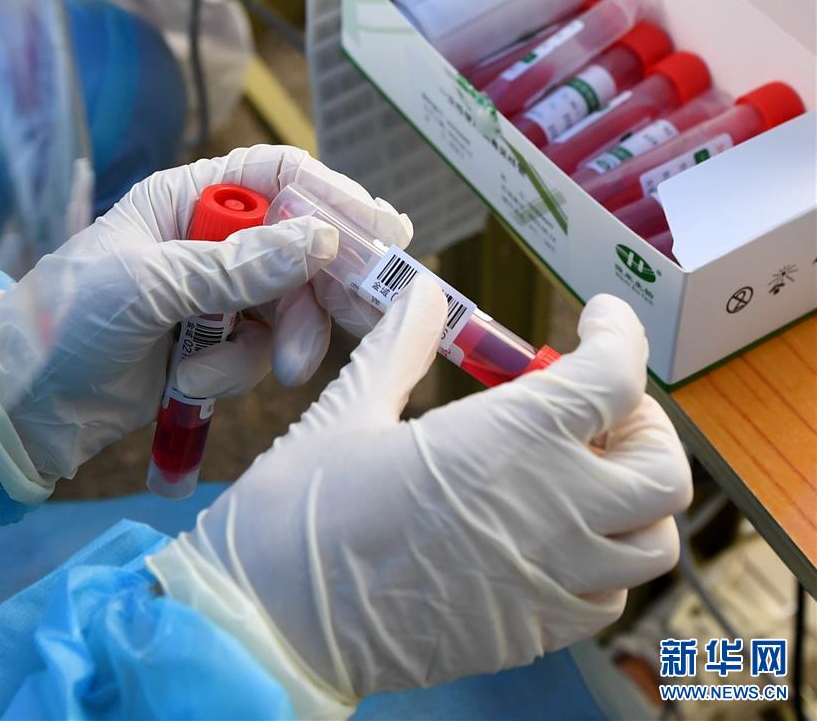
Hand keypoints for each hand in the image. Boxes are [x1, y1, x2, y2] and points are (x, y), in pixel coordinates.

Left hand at [0, 145, 410, 494]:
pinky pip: (259, 352)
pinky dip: (234, 371)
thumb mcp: (150, 283)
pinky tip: (190, 383)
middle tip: (364, 318)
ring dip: (282, 341)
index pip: (281, 179)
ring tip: (274, 371)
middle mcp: (213, 241)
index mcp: (189, 199)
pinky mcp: (219, 346)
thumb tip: (324, 240)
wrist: (25, 403)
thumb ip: (237, 265)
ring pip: (290, 308)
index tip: (384, 232)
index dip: (335, 199)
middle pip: (302, 248)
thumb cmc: (67, 320)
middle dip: (325, 288)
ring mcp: (219, 297)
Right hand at [150, 280, 691, 708]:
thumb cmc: (300, 513)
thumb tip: (422, 296)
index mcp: (505, 440)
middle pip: (662, 468)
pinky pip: (608, 598)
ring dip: (634, 498)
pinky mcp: (531, 634)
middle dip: (642, 424)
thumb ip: (399, 347)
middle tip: (594, 408)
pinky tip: (554, 538)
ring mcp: (548, 581)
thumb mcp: (349, 412)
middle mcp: (549, 512)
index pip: (614, 376)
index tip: (601, 320)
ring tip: (580, 475)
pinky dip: (605, 560)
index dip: (621, 334)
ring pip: (653, 542)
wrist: (269, 624)